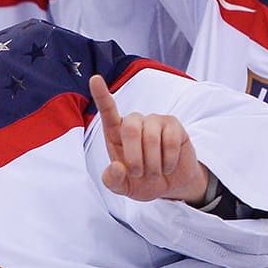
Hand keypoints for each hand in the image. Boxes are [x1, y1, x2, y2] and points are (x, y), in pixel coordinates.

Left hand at [91, 74, 208, 203]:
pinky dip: (168, 160)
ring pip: (150, 136)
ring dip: (153, 163)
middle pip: (130, 128)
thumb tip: (116, 167)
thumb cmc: (143, 182)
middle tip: (140, 173)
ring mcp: (154, 121)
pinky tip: (168, 165)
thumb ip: (113, 181)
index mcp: (116, 134)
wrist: (171, 185)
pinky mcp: (173, 125)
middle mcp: (134, 123)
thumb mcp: (124, 188)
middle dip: (134, 157)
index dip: (101, 95)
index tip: (95, 79)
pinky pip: (170, 140)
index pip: (108, 111)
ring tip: (155, 172)